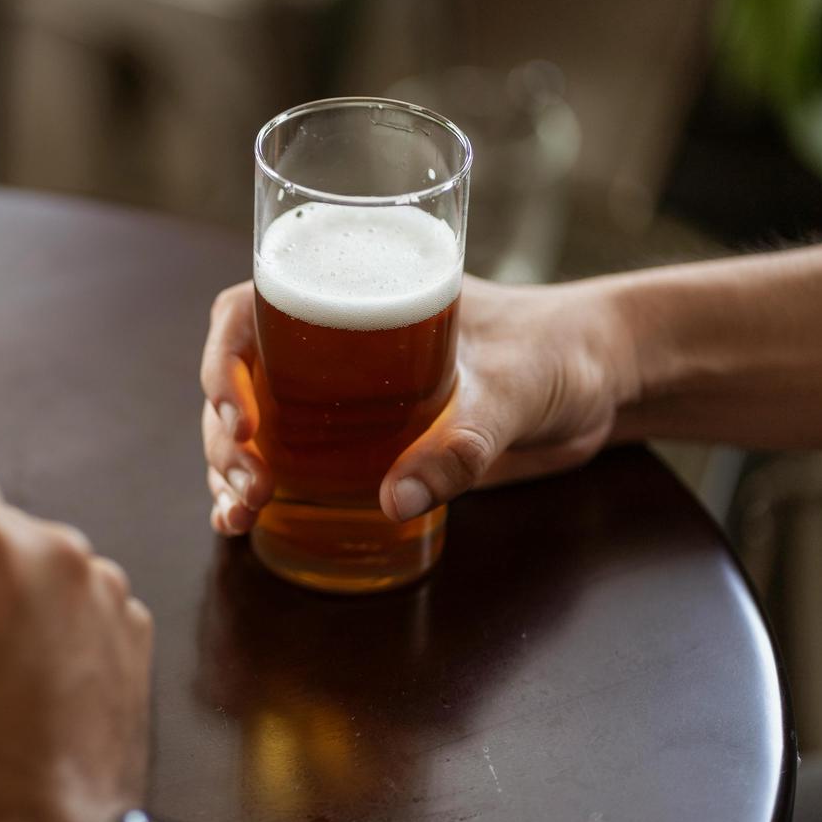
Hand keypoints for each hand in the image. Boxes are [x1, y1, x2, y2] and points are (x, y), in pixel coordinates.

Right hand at [200, 276, 639, 531]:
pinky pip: (289, 462)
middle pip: (239, 380)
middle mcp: (329, 345)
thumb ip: (462, 444)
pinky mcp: (357, 443)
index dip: (224, 361)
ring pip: (251, 427)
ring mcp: (336, 396)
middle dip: (223, 437)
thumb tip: (394, 499)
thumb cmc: (559, 350)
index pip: (249, 310)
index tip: (238, 417)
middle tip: (247, 487)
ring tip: (235, 517)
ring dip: (228, 470)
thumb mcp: (514, 390)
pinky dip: (259, 493)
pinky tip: (247, 527)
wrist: (598, 381)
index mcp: (353, 294)